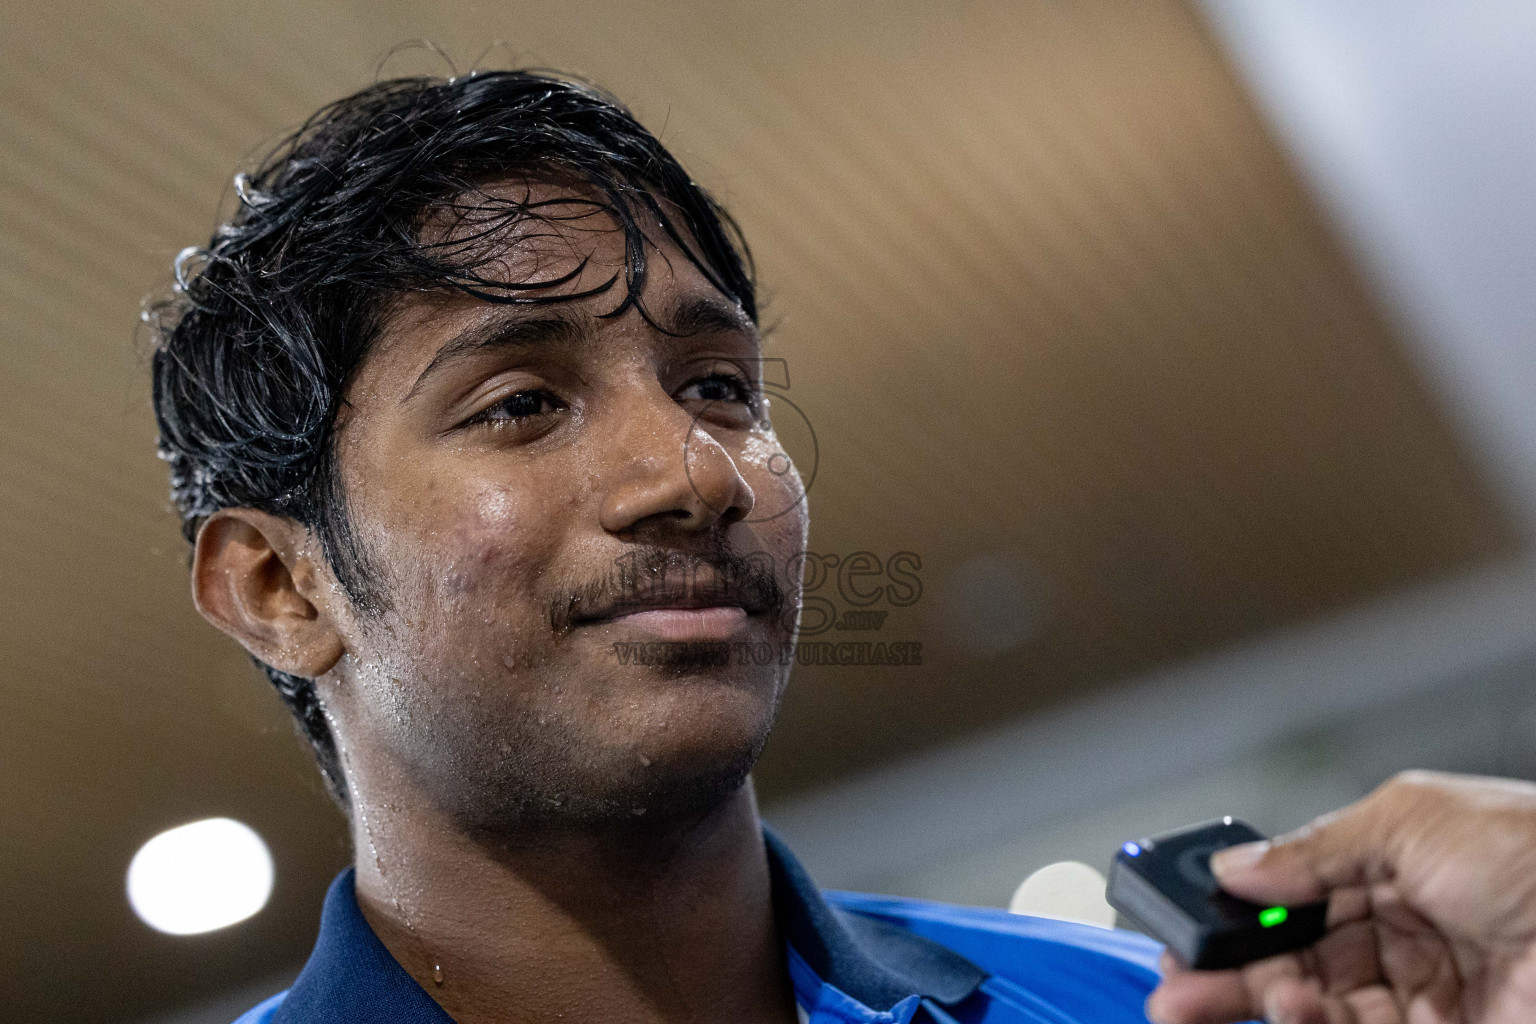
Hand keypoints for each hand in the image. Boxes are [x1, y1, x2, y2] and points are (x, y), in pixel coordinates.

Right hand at [1144, 771, 1535, 1023]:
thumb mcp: (1408, 817)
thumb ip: (1314, 848)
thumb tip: (1239, 868)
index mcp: (1388, 864)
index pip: (1290, 897)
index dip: (1236, 916)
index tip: (1187, 930)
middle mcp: (1400, 929)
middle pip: (1292, 958)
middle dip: (1226, 973)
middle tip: (1174, 988)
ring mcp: (1424, 990)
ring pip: (1316, 1004)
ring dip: (1266, 1000)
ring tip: (1227, 996)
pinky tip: (1292, 1006)